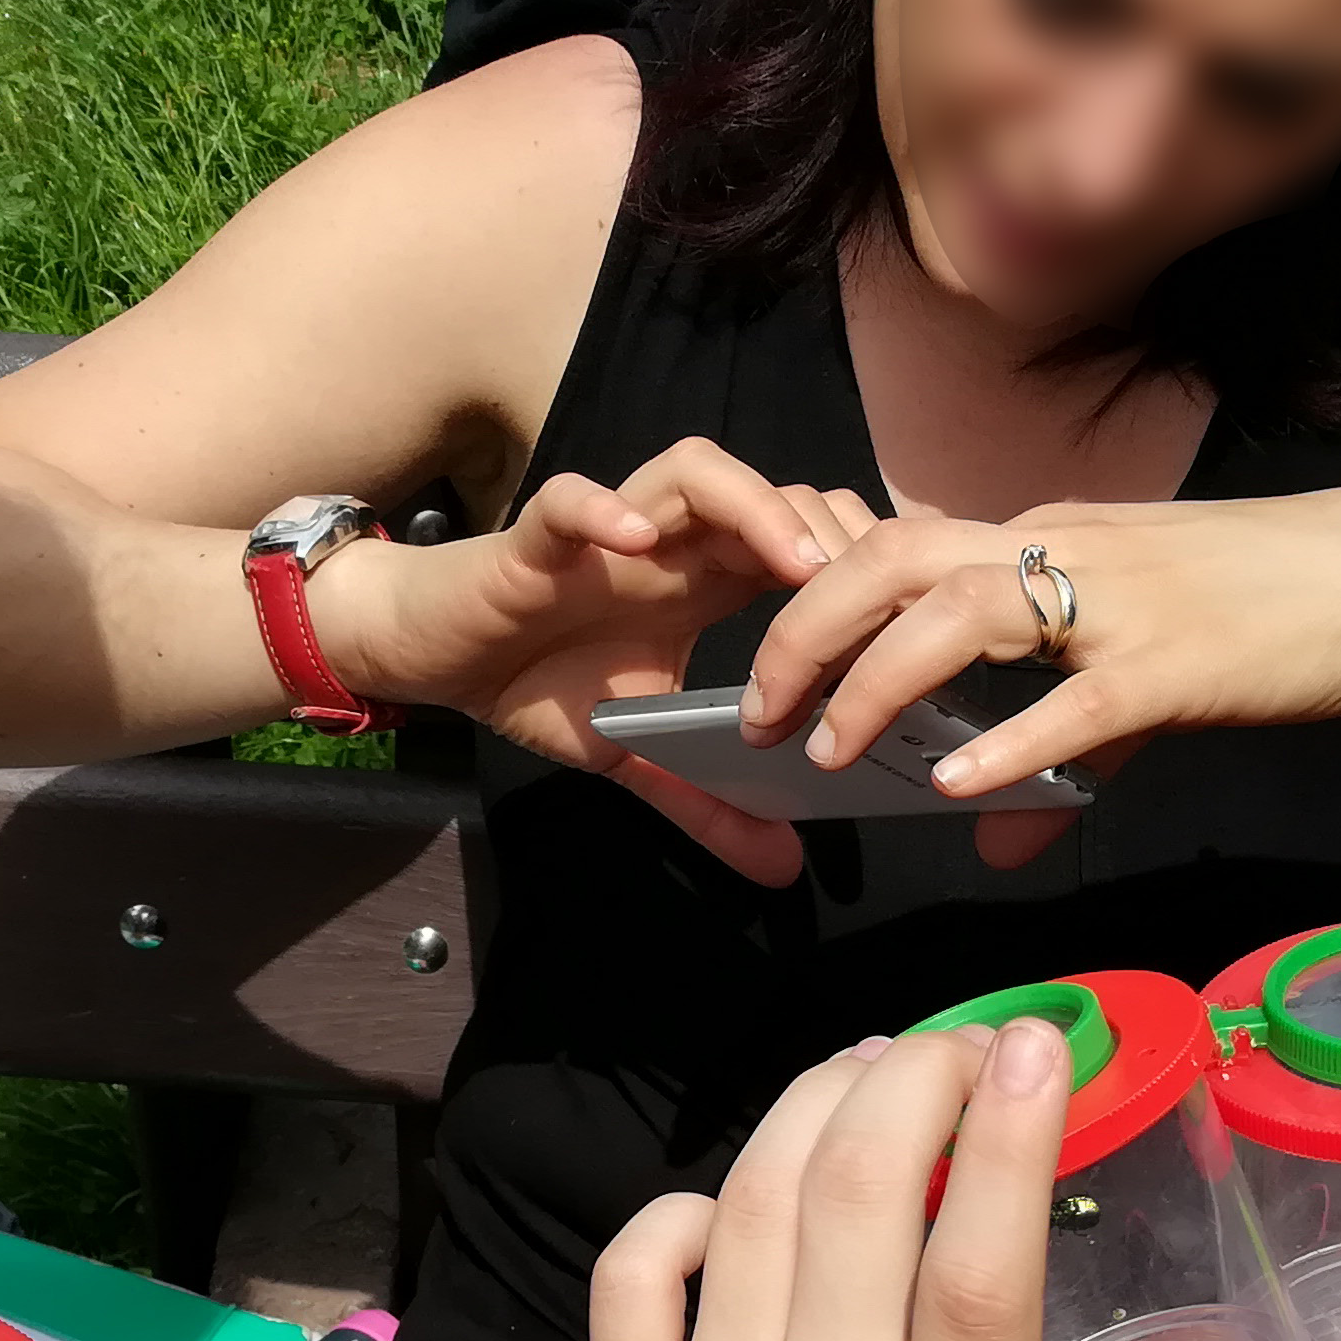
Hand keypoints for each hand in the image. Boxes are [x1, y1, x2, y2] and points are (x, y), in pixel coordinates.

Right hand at [313, 438, 876, 884]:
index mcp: (706, 580)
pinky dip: (605, 511)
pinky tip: (636, 541)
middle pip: (775, 493)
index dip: (860, 569)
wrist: (439, 653)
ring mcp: (611, 532)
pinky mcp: (537, 540)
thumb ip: (710, 805)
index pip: (805, 541)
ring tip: (791, 564)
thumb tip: (785, 869)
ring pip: (695, 471)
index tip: (900, 628)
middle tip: (871, 598)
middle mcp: (673, 542)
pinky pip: (571, 500)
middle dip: (830, 532)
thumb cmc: (538, 680)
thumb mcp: (637, 757)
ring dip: (752, 507)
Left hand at [575, 1018, 1265, 1340]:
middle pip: (861, 1184)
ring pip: (752, 1199)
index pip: (983, 1258)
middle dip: (912, 1077)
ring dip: (813, 1109)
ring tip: (865, 1077)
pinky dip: (682, 1209)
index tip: (1036, 1040)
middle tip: (954, 1049)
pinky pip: (639, 1270)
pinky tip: (727, 1202)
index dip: (1009, 1129)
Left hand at [737, 484, 1340, 870]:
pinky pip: (1073, 698)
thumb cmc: (1261, 608)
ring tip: (830, 746)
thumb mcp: (1137, 674)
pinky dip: (1006, 739)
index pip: (896, 548)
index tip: (769, 667)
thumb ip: (1054, 752)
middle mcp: (1063, 551)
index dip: (815, 600)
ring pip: (963, 611)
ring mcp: (1117, 604)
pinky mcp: (1173, 663)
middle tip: (759, 708)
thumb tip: (988, 833)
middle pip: (895, 559)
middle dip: (808, 627)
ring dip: (879, 678)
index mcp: (1043, 540)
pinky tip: (955, 785)